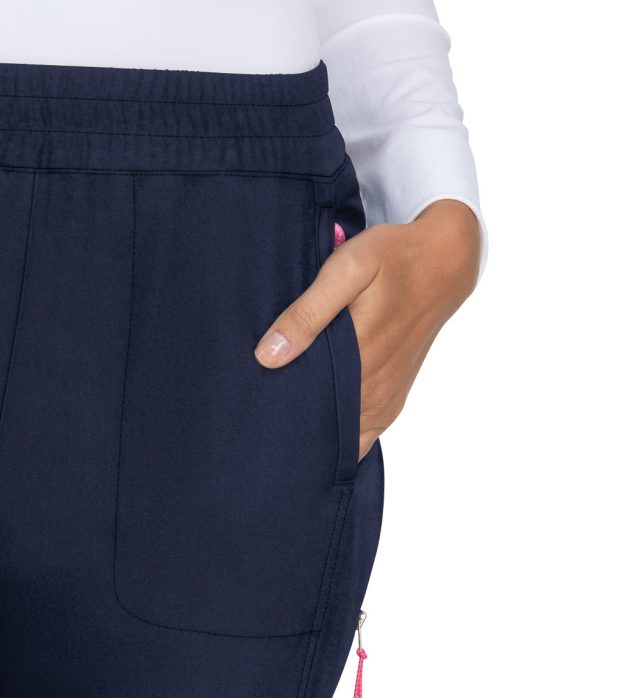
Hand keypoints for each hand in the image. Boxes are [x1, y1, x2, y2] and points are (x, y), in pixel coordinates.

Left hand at [254, 198, 480, 456]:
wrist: (446, 260)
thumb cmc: (394, 258)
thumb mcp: (348, 270)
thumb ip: (308, 313)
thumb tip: (267, 355)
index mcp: (360, 364)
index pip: (308, 418)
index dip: (278, 426)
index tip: (251, 422)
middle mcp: (374, 391)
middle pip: (323, 433)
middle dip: (291, 434)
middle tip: (258, 424)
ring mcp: (385, 399)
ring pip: (343, 439)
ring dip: (315, 435)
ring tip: (281, 426)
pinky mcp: (392, 397)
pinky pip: (362, 434)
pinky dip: (339, 435)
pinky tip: (314, 425)